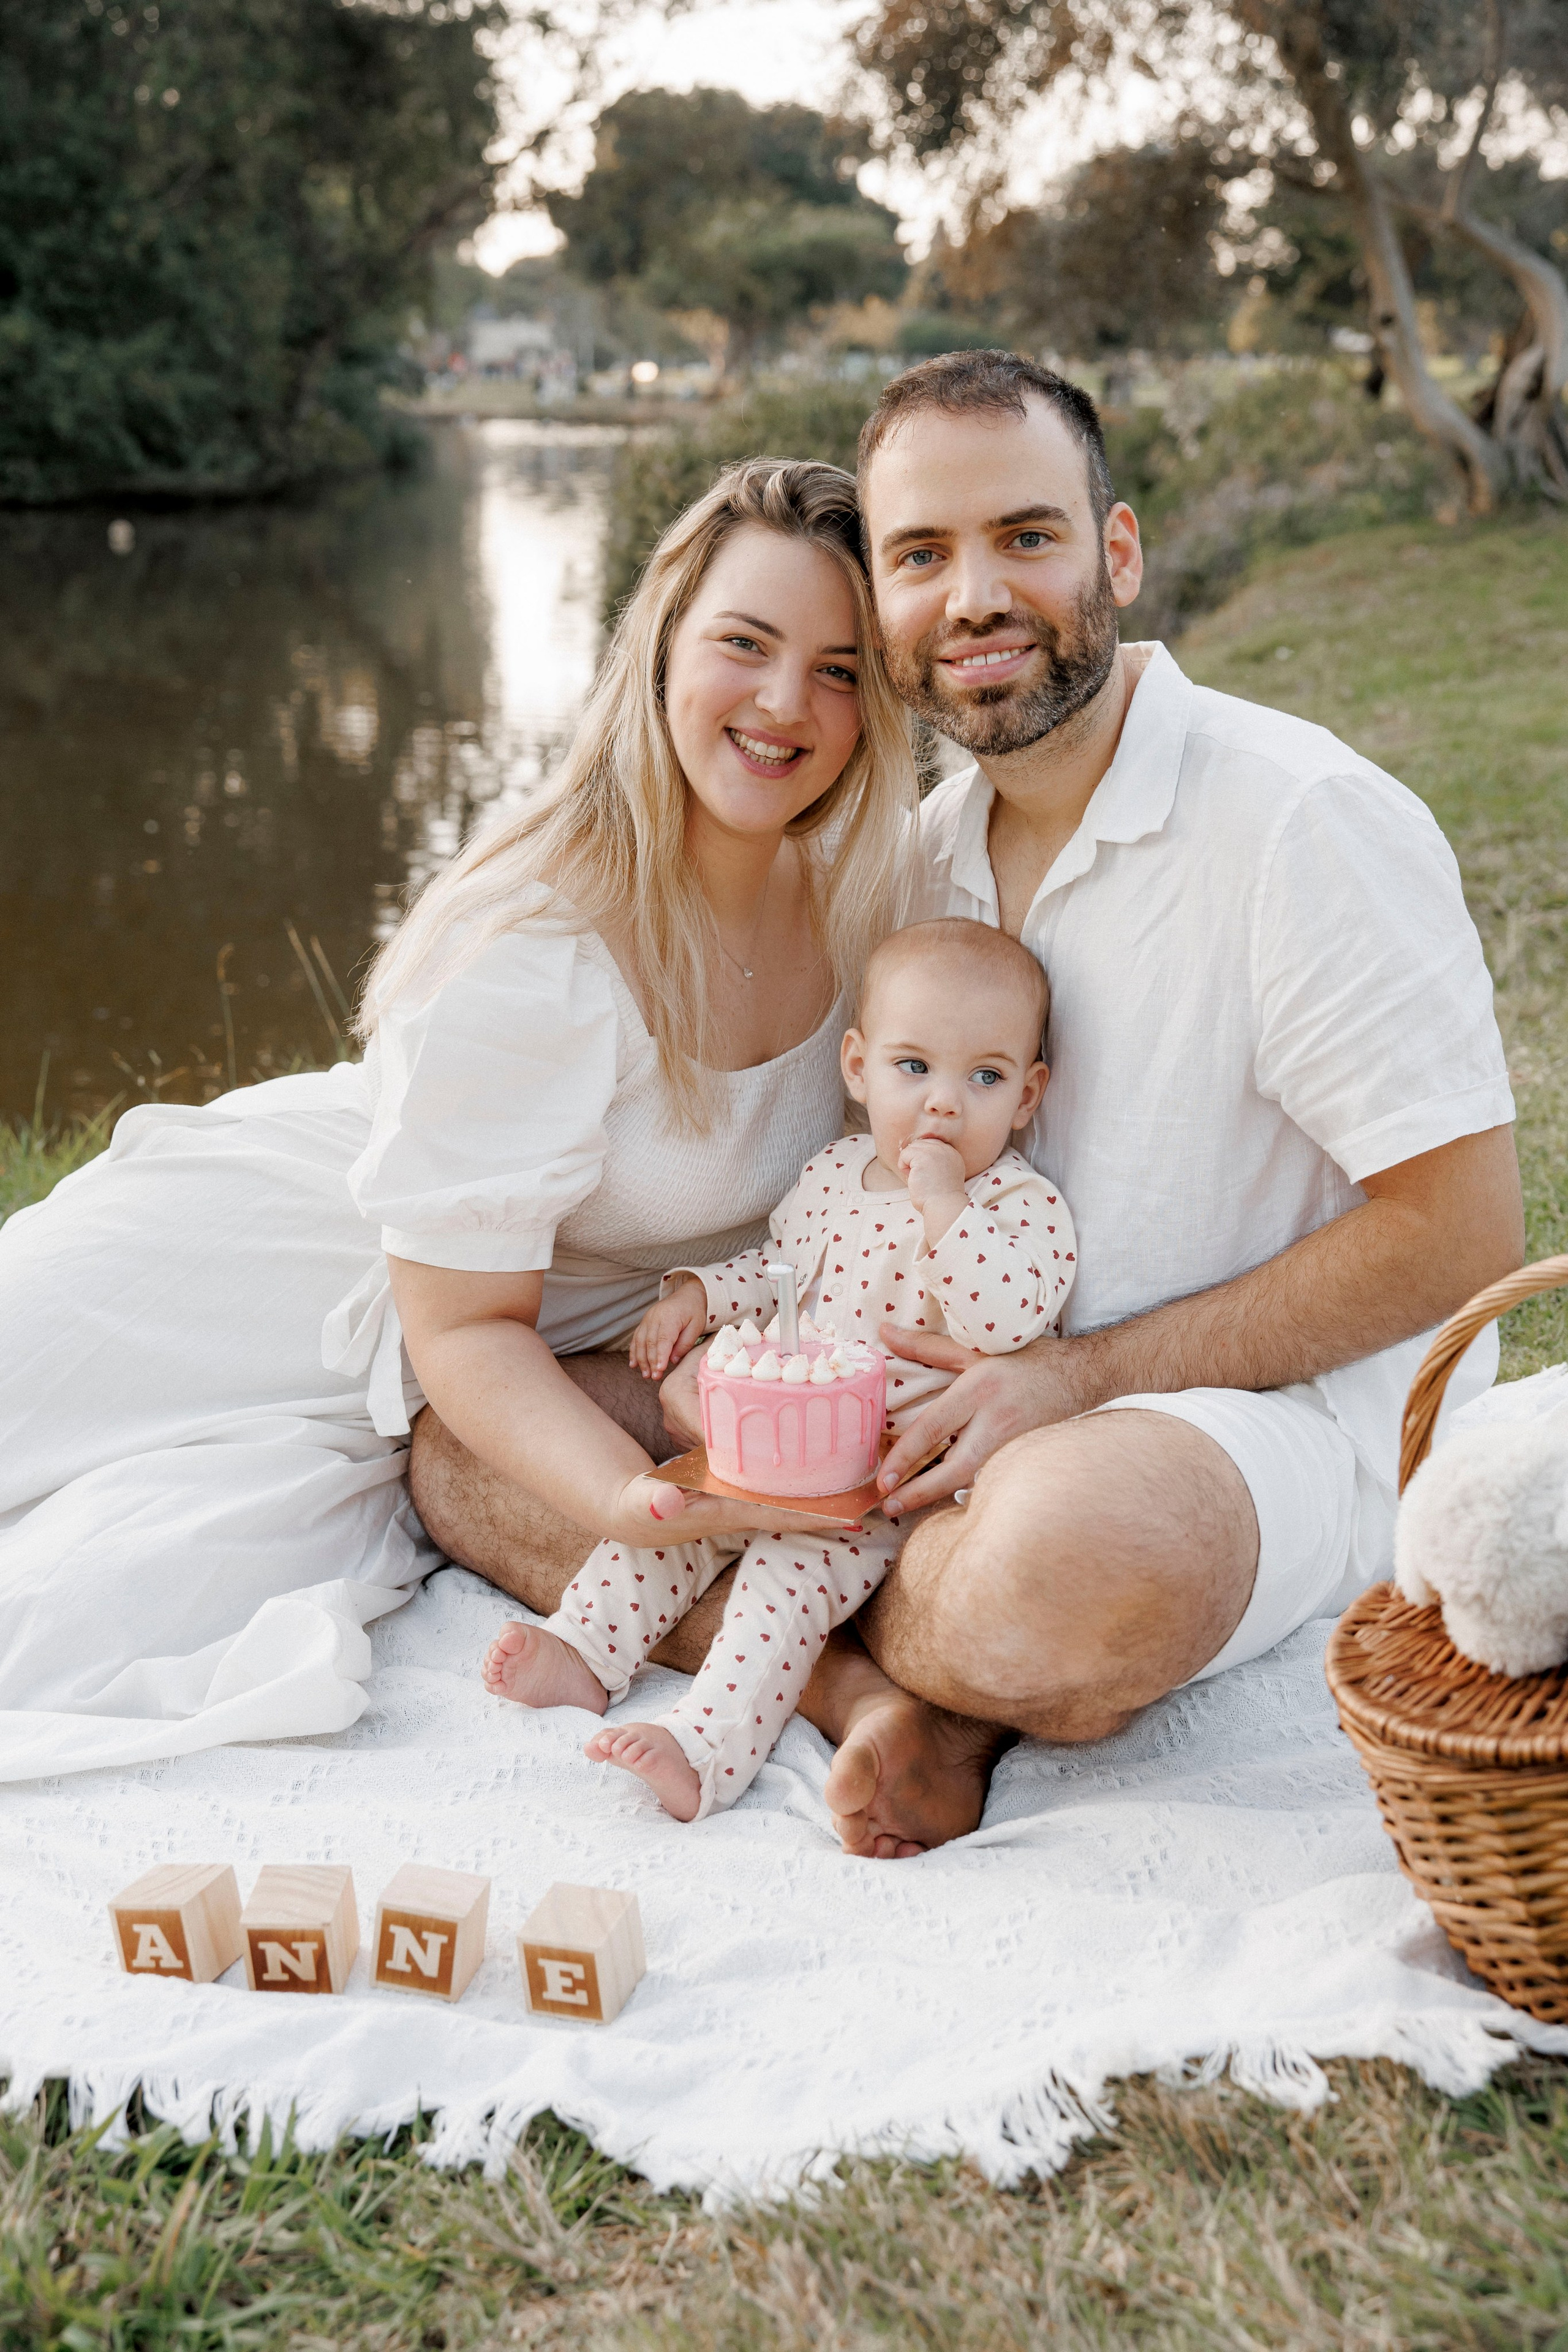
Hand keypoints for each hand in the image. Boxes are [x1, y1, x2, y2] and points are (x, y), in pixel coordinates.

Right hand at [630, 1279, 707, 1380]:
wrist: (687, 1295)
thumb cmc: (694, 1311)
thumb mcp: (696, 1326)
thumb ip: (685, 1343)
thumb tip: (673, 1360)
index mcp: (670, 1317)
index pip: (663, 1339)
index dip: (660, 1356)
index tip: (660, 1370)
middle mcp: (655, 1317)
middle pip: (650, 1342)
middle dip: (651, 1362)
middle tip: (654, 1377)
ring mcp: (647, 1319)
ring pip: (640, 1341)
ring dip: (641, 1360)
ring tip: (645, 1375)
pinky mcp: (644, 1322)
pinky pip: (636, 1338)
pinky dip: (634, 1352)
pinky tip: (634, 1365)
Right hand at [652, 1353, 868, 1541]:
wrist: (631, 1507)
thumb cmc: (638, 1507)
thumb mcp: (641, 1503)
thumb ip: (653, 1502)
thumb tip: (669, 1502)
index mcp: (729, 1511)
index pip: (781, 1515)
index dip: (818, 1517)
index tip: (856, 1517)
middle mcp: (744, 1507)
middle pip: (798, 1507)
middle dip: (835, 1504)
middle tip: (878, 1491)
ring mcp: (742, 1497)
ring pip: (792, 1494)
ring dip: (825, 1489)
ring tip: (864, 1475)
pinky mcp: (737, 1484)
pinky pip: (778, 1481)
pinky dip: (802, 1475)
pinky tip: (821, 1458)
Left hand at [874, 1323, 1093, 1515]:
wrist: (1081, 1374)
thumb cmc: (1024, 1358)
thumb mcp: (975, 1347)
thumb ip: (927, 1347)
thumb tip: (884, 1332)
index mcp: (979, 1390)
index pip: (935, 1428)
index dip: (905, 1456)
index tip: (883, 1477)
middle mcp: (996, 1420)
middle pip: (954, 1468)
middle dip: (919, 1491)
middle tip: (889, 1504)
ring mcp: (1013, 1443)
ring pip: (971, 1479)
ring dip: (937, 1495)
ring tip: (905, 1505)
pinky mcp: (1023, 1456)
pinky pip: (987, 1477)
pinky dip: (963, 1488)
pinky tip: (940, 1496)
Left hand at [899, 1137, 968, 1244]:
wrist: (944, 1207)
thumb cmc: (940, 1199)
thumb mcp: (943, 1176)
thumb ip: (935, 1164)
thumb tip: (914, 1159)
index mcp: (952, 1155)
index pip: (931, 1145)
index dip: (922, 1158)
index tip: (925, 1175)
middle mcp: (946, 1150)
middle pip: (921, 1144)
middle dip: (915, 1160)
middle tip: (920, 1178)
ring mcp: (935, 1151)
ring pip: (912, 1148)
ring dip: (909, 1163)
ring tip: (917, 1179)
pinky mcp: (923, 1156)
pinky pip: (905, 1154)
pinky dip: (903, 1167)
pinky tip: (912, 1178)